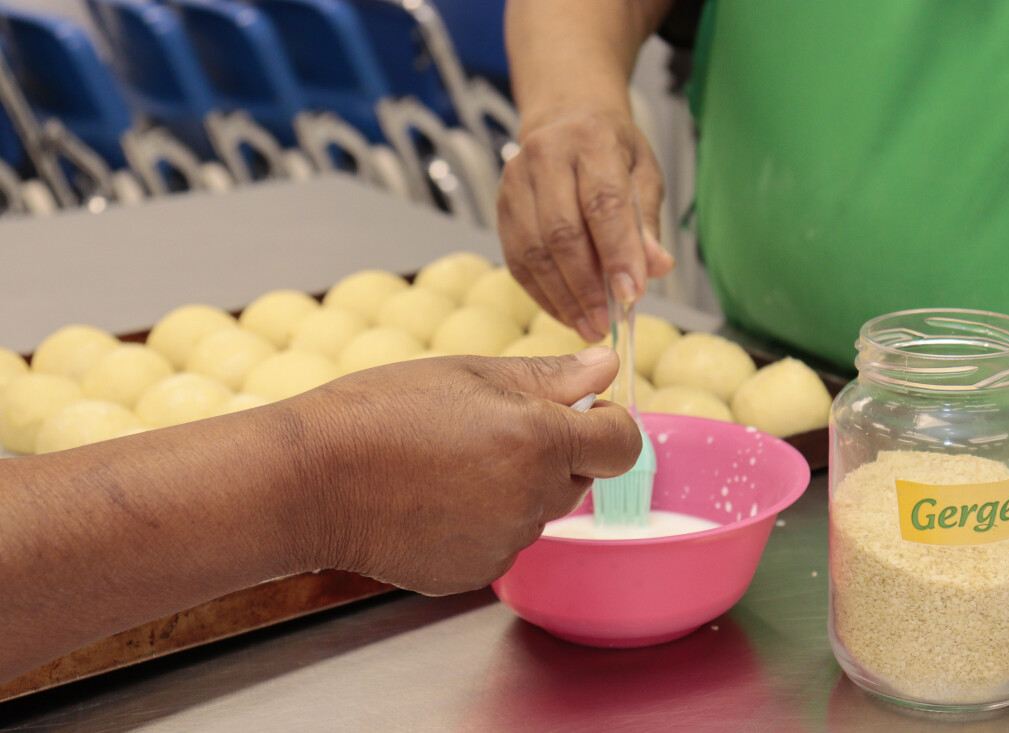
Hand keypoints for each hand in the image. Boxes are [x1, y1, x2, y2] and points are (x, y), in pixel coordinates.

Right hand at [290, 347, 640, 594]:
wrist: (308, 480)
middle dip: (554, 453)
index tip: (580, 414)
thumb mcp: (469, 373)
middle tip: (490, 430)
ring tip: (450, 464)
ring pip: (538, 510)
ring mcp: (503, 543)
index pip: (623, 443)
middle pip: (580, 478)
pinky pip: (502, 542)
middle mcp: (530, 499)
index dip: (607, 424)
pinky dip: (483, 522)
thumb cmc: (379, 413)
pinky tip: (435, 499)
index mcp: (538, 439)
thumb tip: (608, 365)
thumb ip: (550, 375)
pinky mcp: (474, 572)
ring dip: (516, 488)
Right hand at [497, 107, 674, 342]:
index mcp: (591, 139)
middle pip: (561, 233)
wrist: (566, 120)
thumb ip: (646, 223)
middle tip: (606, 323)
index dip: (618, 254)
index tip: (632, 296)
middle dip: (586, 286)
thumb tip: (657, 268)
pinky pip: (517, 260)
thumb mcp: (644, 174)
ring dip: (562, 298)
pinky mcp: (500, 207)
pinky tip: (565, 312)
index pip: (603, 203)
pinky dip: (542, 294)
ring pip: (534, 252)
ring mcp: (516, 181)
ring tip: (589, 326)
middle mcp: (546, 155)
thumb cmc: (612, 152)